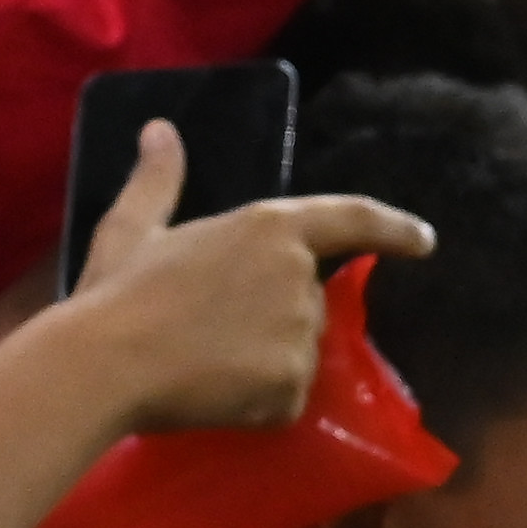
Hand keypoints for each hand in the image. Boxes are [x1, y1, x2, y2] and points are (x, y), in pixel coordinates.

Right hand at [58, 122, 435, 434]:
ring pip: (295, 349)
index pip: (351, 219)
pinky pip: (285, 395)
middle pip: (307, 297)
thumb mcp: (132, 227)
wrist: (103, 366)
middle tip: (209, 325)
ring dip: (263, 356)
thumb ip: (158, 178)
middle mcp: (298, 278)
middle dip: (271, 312)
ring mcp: (300, 336)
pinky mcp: (292, 388)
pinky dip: (257, 398)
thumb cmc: (117, 291)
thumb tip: (161, 129)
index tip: (424, 241)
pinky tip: (212, 393)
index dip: (393, 227)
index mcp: (268, 228)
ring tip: (202, 359)